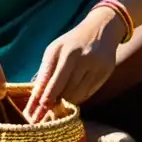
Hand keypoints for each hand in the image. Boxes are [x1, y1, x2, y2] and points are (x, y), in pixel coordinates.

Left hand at [26, 7, 120, 122]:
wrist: (101, 29)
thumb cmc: (71, 42)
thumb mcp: (54, 51)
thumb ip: (45, 72)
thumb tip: (36, 98)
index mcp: (65, 52)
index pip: (52, 82)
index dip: (44, 99)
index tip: (35, 113)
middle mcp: (81, 59)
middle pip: (65, 91)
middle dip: (54, 104)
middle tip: (45, 112)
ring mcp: (96, 66)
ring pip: (77, 95)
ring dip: (66, 102)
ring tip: (59, 102)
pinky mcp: (106, 72)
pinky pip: (88, 93)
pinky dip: (78, 98)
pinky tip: (74, 95)